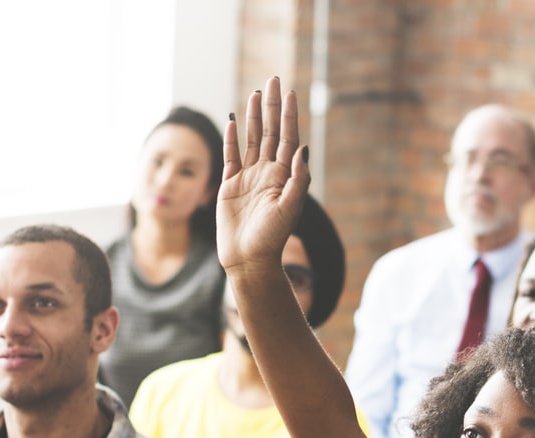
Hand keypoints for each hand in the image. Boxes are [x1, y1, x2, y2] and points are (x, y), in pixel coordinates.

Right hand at [217, 77, 310, 274]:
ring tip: (255, 94)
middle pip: (270, 132)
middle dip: (271, 106)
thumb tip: (303, 149)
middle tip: (272, 79)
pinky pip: (231, 156)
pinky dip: (231, 138)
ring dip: (254, 116)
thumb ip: (298, 179)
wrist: (249, 260)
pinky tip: (232, 120)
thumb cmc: (272, 239)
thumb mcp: (290, 209)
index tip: (289, 93)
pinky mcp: (230, 186)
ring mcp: (248, 178)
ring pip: (252, 139)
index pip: (287, 139)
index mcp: (284, 177)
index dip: (288, 116)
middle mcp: (267, 174)